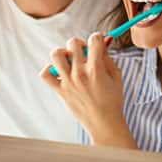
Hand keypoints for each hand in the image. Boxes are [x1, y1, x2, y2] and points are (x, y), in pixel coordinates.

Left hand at [40, 33, 135, 148]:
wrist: (104, 123)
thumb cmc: (113, 100)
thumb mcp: (116, 75)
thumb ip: (108, 57)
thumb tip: (103, 41)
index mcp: (96, 68)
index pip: (94, 40)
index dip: (97, 37)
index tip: (98, 41)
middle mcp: (80, 73)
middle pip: (73, 43)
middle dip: (80, 43)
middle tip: (84, 52)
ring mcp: (68, 82)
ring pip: (56, 54)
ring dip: (63, 52)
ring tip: (70, 60)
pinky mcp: (60, 91)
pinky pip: (45, 74)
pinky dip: (50, 69)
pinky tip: (59, 71)